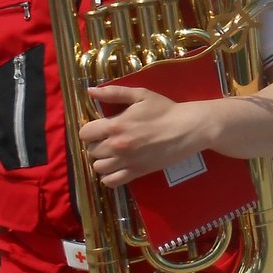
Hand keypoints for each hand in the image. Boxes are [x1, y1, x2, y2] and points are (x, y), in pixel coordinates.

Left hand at [80, 86, 201, 187]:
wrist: (187, 128)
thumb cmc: (165, 110)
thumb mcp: (140, 95)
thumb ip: (114, 93)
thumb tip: (90, 91)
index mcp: (115, 125)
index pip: (85, 133)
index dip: (90, 130)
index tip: (100, 129)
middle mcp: (116, 145)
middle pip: (91, 151)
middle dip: (97, 145)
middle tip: (109, 140)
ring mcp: (126, 161)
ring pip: (98, 167)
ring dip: (102, 161)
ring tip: (113, 155)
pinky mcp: (137, 172)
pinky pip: (111, 181)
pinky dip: (109, 177)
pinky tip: (116, 168)